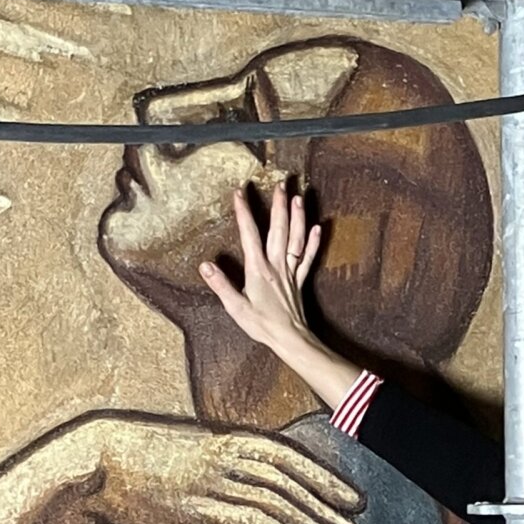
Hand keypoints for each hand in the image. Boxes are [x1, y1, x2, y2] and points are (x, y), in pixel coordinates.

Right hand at [91, 415, 362, 523]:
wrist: (94, 464)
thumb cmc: (144, 462)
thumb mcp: (195, 456)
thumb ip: (230, 475)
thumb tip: (258, 507)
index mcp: (228, 441)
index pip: (291, 459)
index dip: (327, 479)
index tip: (355, 498)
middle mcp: (225, 460)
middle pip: (290, 483)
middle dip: (328, 505)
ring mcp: (209, 485)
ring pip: (274, 503)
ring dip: (310, 523)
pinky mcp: (192, 511)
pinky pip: (243, 522)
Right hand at [198, 182, 320, 351]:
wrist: (290, 339)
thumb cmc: (262, 325)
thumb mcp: (236, 308)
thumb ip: (220, 285)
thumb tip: (205, 265)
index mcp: (258, 270)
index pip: (250, 235)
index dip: (244, 213)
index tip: (240, 192)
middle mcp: (276, 266)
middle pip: (279, 230)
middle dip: (279, 206)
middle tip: (281, 184)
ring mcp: (290, 272)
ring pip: (297, 239)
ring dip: (298, 217)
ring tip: (299, 197)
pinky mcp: (300, 281)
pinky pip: (309, 258)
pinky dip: (314, 242)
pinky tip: (318, 228)